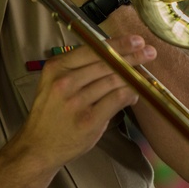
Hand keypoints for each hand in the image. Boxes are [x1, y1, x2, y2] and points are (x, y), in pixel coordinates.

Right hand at [19, 35, 156, 167]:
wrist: (38, 146)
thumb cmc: (50, 114)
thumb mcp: (54, 84)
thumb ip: (78, 69)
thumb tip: (113, 55)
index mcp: (56, 68)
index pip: (92, 49)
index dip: (118, 43)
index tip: (135, 41)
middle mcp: (64, 82)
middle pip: (106, 62)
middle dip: (132, 56)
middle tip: (149, 52)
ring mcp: (77, 102)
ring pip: (114, 80)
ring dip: (133, 76)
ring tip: (144, 74)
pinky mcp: (89, 120)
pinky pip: (117, 99)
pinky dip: (130, 94)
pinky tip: (135, 94)